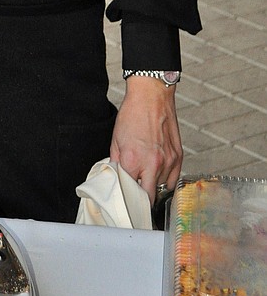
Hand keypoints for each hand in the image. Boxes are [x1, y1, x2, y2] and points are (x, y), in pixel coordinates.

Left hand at [109, 75, 182, 198]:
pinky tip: (158, 175)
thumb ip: (117, 162)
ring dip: (153, 187)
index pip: (129, 191)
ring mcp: (168, 161)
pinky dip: (165, 181)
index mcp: (133, 160)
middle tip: (136, 198)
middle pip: (148, 197)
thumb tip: (118, 176)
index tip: (125, 198)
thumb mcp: (116, 140)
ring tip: (146, 178)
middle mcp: (153, 164)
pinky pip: (173, 180)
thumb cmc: (133, 114)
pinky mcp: (178, 157)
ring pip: (162, 189)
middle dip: (141, 199)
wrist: (151, 96)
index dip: (126, 196)